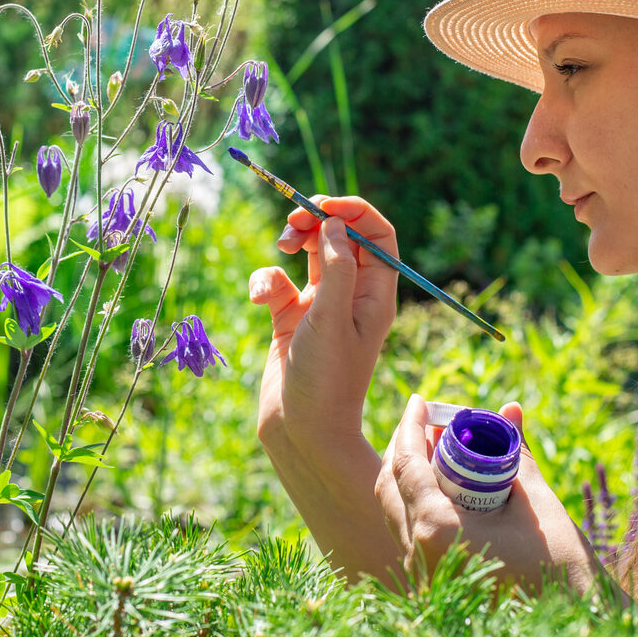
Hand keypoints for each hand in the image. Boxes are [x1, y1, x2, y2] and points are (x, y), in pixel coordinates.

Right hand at [248, 196, 402, 582]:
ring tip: (280, 247)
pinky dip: (266, 280)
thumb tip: (336, 224)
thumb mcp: (332, 318)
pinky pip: (279, 282)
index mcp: (375, 294)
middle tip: (294, 222)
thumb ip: (335, 267)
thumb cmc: (326, 379)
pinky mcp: (291, 318)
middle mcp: (351, 295)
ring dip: (293, 241)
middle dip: (317, 221)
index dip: (355, 212)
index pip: (378, 235)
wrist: (300, 431)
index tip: (323, 205)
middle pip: (341, 236)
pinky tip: (259, 298)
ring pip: (308, 253)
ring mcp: (321, 305)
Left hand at [376, 394, 604, 595]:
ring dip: (407, 475)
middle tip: (424, 421)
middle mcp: (418, 555)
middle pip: (390, 488)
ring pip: (396, 512)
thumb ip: (513, 450)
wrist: (575, 617)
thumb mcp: (533, 498)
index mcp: (437, 531)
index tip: (420, 401)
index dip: (409, 427)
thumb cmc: (559, 561)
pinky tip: (437, 483)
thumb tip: (509, 408)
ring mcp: (422, 575)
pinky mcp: (432, 584)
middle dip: (403, 448)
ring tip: (432, 445)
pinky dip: (417, 502)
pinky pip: (411, 533)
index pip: (406, 466)